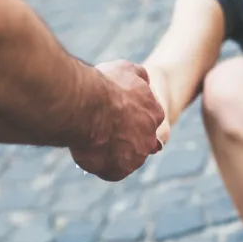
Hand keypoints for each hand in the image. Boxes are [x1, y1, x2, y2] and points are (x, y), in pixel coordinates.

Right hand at [70, 59, 164, 180]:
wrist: (88, 106)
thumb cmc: (104, 85)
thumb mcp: (125, 70)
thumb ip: (137, 76)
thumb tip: (144, 79)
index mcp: (154, 113)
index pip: (148, 120)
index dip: (131, 118)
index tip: (117, 115)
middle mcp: (150, 137)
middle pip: (139, 142)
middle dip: (124, 138)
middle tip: (103, 133)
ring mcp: (136, 156)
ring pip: (126, 158)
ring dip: (113, 153)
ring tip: (93, 144)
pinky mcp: (119, 171)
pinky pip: (112, 172)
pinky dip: (102, 166)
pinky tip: (89, 154)